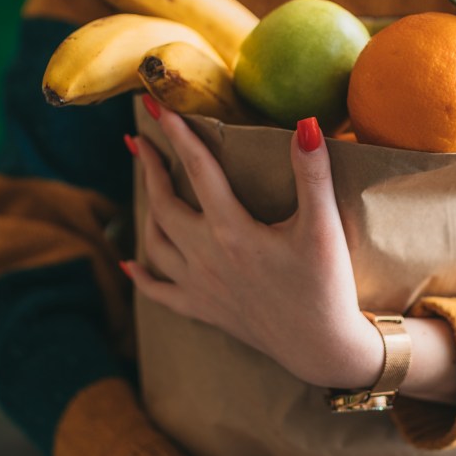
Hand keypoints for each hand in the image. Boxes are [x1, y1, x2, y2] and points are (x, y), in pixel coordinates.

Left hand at [123, 96, 382, 389]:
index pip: (198, 170)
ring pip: (156, 242)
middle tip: (139, 140)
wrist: (323, 349)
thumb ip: (312, 174)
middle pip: (164, 204)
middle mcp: (206, 257)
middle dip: (150, 169)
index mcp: (232, 231)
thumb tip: (306, 123)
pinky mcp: (204, 310)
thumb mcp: (323, 227)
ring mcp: (200, 286)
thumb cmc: (327, 286)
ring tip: (147, 186)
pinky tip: (129, 263)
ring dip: (147, 210)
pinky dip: (141, 275)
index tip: (156, 106)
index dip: (177, 134)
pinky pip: (160, 292)